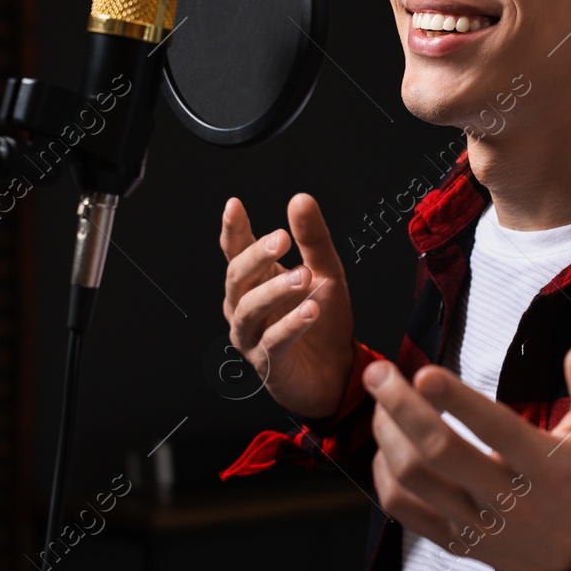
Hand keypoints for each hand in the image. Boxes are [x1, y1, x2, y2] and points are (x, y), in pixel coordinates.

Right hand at [220, 193, 355, 418]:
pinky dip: (291, 325)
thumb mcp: (326, 272)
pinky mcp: (268, 364)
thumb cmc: (324, 320)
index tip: (234, 205)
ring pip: (250, 310)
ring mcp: (252, 336)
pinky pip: (273, 342)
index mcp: (256, 280)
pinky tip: (310, 311)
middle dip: (256, 256)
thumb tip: (300, 199)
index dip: (233, 229)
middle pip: (237, 277)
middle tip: (281, 239)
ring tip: (303, 277)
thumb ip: (313, 238)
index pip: (236, 250)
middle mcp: (245, 306)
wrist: (337, 371)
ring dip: (276, 290)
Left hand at [362, 343, 570, 570]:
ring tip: (380, 403)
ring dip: (387, 436)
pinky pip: (404, 511)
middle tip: (377, 373)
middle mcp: (506, 498)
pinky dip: (384, 475)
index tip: (424, 372)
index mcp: (543, 466)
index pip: (495, 429)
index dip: (457, 401)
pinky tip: (386, 446)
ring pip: (414, 480)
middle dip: (401, 408)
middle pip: (439, 452)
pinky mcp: (456, 543)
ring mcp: (476, 525)